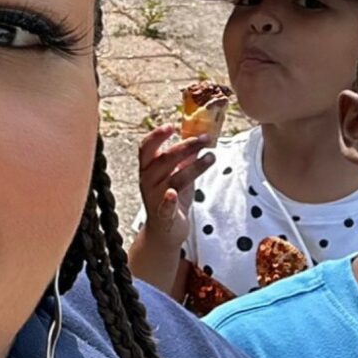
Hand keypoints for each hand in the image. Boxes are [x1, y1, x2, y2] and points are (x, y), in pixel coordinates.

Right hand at [135, 121, 213, 260]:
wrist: (165, 232)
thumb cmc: (171, 198)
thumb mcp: (177, 173)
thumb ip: (185, 157)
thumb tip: (199, 135)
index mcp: (148, 169)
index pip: (146, 148)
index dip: (156, 136)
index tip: (171, 126)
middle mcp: (148, 182)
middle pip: (164, 160)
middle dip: (185, 147)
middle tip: (205, 139)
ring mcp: (155, 199)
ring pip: (173, 179)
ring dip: (193, 167)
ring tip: (211, 157)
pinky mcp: (164, 216)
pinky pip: (165, 207)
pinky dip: (168, 201)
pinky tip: (172, 194)